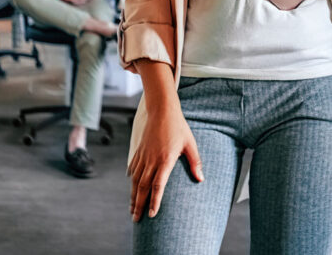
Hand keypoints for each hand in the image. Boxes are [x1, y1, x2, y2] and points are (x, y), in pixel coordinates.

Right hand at [130, 103, 203, 221]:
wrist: (162, 110)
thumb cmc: (179, 127)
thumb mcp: (190, 144)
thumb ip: (195, 162)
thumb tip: (201, 179)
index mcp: (165, 160)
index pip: (158, 186)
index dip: (154, 201)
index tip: (151, 214)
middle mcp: (151, 160)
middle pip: (142, 187)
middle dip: (138, 205)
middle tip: (136, 220)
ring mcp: (143, 156)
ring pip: (135, 180)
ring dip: (133, 196)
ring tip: (132, 210)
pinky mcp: (139, 151)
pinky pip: (133, 169)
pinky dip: (131, 180)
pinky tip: (131, 188)